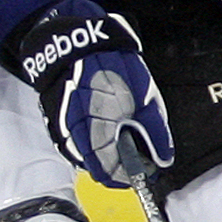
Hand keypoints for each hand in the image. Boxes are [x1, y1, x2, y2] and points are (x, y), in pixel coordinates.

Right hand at [8, 0, 174, 190]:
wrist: (77, 44)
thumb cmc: (115, 68)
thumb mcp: (145, 99)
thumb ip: (154, 132)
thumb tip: (163, 160)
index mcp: (99, 131)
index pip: (111, 173)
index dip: (130, 177)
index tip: (148, 172)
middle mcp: (76, 136)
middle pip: (98, 168)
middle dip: (120, 167)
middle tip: (142, 156)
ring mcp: (63, 129)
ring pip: (86, 157)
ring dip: (106, 156)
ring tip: (127, 140)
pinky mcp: (58, 122)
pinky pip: (76, 144)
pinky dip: (93, 144)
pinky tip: (108, 130)